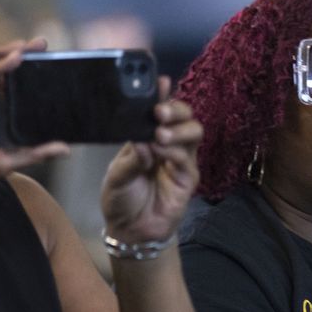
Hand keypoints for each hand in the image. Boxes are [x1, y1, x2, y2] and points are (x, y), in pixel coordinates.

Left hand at [100, 76, 203, 244]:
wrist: (129, 230)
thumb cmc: (121, 198)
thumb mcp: (116, 175)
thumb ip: (131, 157)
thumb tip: (143, 140)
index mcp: (148, 136)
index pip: (161, 110)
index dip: (162, 95)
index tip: (159, 82)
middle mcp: (169, 143)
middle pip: (185, 116)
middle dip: (176, 109)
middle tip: (159, 112)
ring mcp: (181, 160)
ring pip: (194, 132)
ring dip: (179, 129)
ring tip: (160, 134)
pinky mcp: (188, 178)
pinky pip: (187, 159)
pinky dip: (174, 152)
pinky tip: (160, 152)